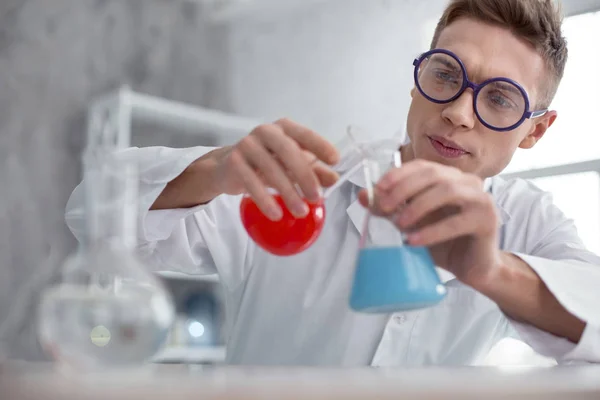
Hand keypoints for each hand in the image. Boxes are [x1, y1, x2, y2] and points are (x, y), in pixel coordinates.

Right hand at [216, 118, 339, 219]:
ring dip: (288, 193)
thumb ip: (314, 170)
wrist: (227, 167)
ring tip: (300, 212)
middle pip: (288, 151)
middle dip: (305, 175)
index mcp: (284, 128)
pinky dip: (265, 199)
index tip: (335, 160)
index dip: (320, 145)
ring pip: (271, 168)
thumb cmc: (266, 162)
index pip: (304, 134)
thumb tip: (335, 179)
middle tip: (316, 197)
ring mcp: (247, 145)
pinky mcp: (234, 161)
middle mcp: (266, 132)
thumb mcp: (291, 165)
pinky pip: (251, 182)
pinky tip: (276, 214)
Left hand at [358, 159, 501, 285]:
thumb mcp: (412, 224)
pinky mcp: (487, 221)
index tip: (378, 188)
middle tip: (384, 207)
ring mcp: (481, 199)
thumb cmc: (444, 243)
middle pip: (433, 174)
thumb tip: (363, 196)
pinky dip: (431, 231)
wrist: (475, 269)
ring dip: (418, 206)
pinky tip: (414, 241)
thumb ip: (391, 209)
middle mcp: (468, 183)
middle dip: (404, 188)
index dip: (399, 174)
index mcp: (450, 178)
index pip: (422, 166)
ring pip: (447, 191)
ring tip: (399, 224)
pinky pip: (457, 222)